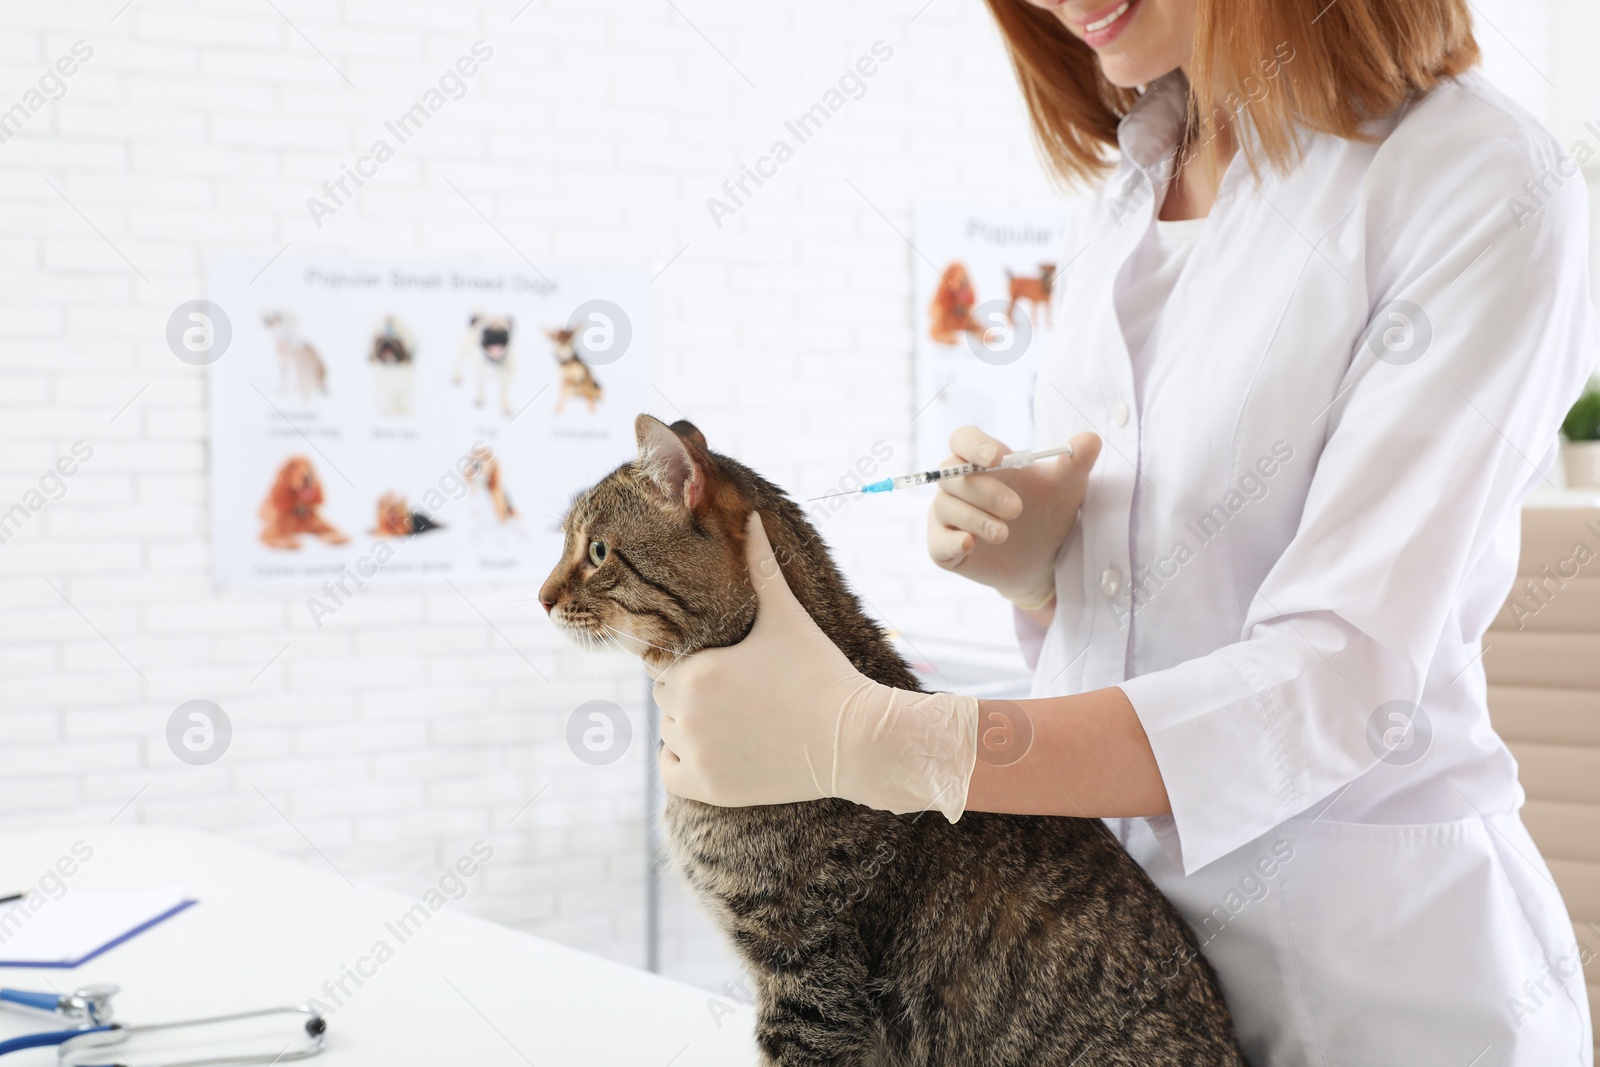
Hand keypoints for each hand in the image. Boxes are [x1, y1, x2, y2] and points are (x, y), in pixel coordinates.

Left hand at [652, 512, 979, 820]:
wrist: (856, 739)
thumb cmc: (821, 671)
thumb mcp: (786, 615)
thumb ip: (761, 565)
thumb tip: (752, 515)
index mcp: (694, 671)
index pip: (667, 663)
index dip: (696, 662)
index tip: (731, 666)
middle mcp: (685, 714)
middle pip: (667, 697)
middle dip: (692, 693)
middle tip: (738, 692)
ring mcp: (696, 755)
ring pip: (670, 732)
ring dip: (690, 726)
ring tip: (738, 719)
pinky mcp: (709, 788)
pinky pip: (670, 773)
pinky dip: (683, 763)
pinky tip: (717, 748)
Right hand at [926, 427, 1101, 609]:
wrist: (1043, 559)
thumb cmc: (1048, 513)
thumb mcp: (1067, 488)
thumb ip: (1076, 463)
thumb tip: (1091, 438)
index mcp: (982, 461)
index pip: (963, 439)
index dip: (974, 445)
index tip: (996, 458)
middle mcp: (957, 485)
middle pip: (952, 476)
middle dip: (984, 491)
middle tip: (1016, 509)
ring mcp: (946, 516)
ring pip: (945, 508)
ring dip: (976, 519)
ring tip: (1004, 533)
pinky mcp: (943, 548)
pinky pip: (936, 543)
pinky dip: (952, 542)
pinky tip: (970, 543)